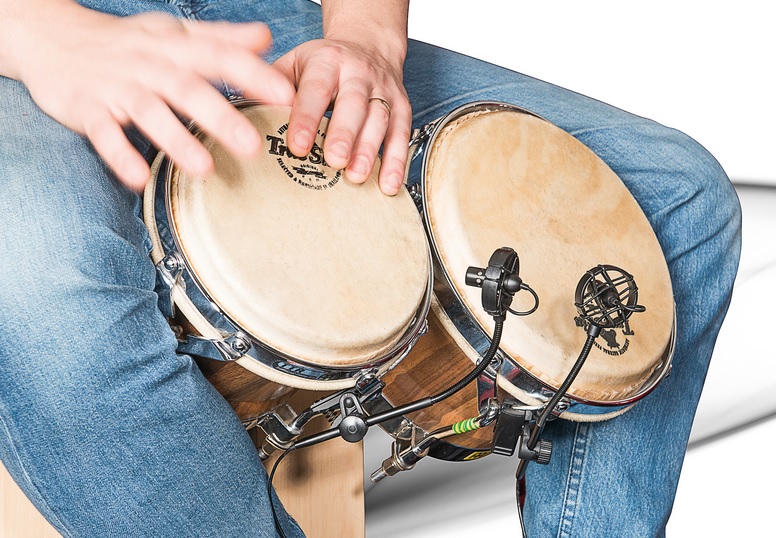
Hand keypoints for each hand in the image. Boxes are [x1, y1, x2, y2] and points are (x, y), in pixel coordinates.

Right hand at [13, 3, 294, 190]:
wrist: (49, 36)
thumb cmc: (125, 42)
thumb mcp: (173, 34)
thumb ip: (220, 39)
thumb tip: (266, 37)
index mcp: (173, 47)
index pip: (219, 56)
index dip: (253, 74)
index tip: (286, 95)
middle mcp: (147, 63)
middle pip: (187, 88)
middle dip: (221, 116)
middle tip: (253, 146)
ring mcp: (116, 86)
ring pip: (149, 111)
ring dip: (176, 140)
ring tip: (205, 169)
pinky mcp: (86, 108)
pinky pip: (102, 132)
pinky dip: (120, 154)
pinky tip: (138, 178)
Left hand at [273, 38, 410, 195]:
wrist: (369, 45)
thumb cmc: (324, 64)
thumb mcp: (296, 63)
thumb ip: (273, 86)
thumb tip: (243, 113)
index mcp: (327, 61)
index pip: (316, 89)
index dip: (307, 117)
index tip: (298, 145)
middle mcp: (359, 74)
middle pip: (354, 104)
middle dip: (344, 134)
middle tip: (334, 161)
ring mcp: (383, 91)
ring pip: (380, 121)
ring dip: (370, 151)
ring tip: (357, 176)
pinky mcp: (402, 108)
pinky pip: (402, 135)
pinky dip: (398, 161)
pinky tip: (389, 184)